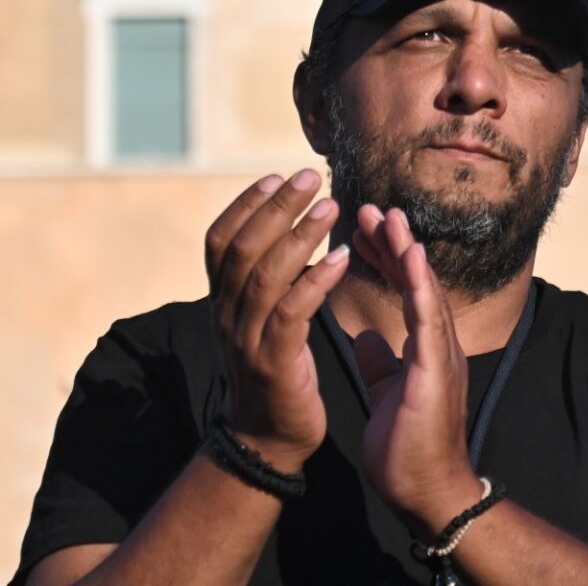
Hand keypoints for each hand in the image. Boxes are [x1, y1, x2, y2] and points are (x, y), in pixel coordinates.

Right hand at [205, 169, 349, 471]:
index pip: (220, 240)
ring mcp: (245, 338)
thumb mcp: (260, 317)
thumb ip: (266, 277)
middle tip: (310, 178)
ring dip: (301, 235)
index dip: (244, 204)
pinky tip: (343, 258)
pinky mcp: (273, 361)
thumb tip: (288, 229)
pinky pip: (293, 311)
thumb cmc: (275, 366)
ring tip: (331, 206)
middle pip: (244, 247)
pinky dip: (317, 280)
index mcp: (221, 299)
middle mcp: (225, 313)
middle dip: (277, 206)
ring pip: (267, 274)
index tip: (275, 176)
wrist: (270, 436)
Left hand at [352, 205, 480, 534]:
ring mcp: (441, 354)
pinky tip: (410, 254)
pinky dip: (420, 284)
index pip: (403, 291)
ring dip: (406, 250)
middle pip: (414, 281)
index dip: (385, 258)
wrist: (427, 495)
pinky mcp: (438, 370)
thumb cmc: (409, 447)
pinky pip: (428, 319)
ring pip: (425, 290)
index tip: (363, 231)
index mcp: (422, 347)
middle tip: (371, 209)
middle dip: (392, 243)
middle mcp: (436, 343)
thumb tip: (368, 336)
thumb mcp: (388, 391)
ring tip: (388, 216)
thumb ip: (382, 360)